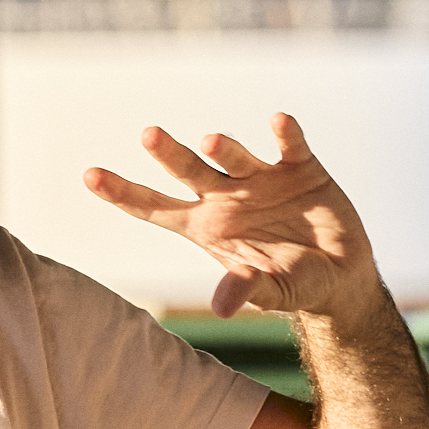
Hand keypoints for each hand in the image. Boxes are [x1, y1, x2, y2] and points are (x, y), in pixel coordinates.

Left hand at [83, 114, 381, 325]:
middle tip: (148, 135)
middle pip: (188, 171)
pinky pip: (290, 146)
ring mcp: (260, 179)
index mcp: (205, 226)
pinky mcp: (300, 169)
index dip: (123, 193)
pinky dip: (286, 133)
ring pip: (233, 156)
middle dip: (168, 154)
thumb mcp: (272, 292)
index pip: (154, 208)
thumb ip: (247, 290)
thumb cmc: (293, 283)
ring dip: (223, 147)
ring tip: (211, 141)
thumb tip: (222, 306)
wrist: (340, 275)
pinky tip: (280, 121)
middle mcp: (226, 197)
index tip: (89, 175)